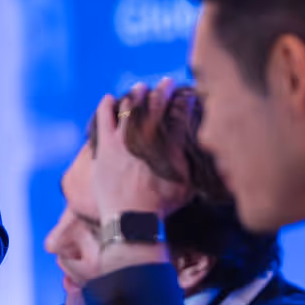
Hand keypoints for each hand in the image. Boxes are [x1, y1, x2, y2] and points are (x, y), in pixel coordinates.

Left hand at [91, 79, 189, 219]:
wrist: (130, 220)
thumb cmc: (161, 206)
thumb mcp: (185, 183)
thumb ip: (189, 161)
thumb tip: (200, 148)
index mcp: (169, 146)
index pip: (176, 114)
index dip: (179, 100)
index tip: (182, 92)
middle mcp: (146, 140)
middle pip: (153, 107)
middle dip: (160, 92)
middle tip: (164, 83)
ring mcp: (122, 143)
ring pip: (129, 110)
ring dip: (135, 97)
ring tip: (139, 89)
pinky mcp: (104, 149)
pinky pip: (103, 120)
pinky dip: (106, 108)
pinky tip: (108, 100)